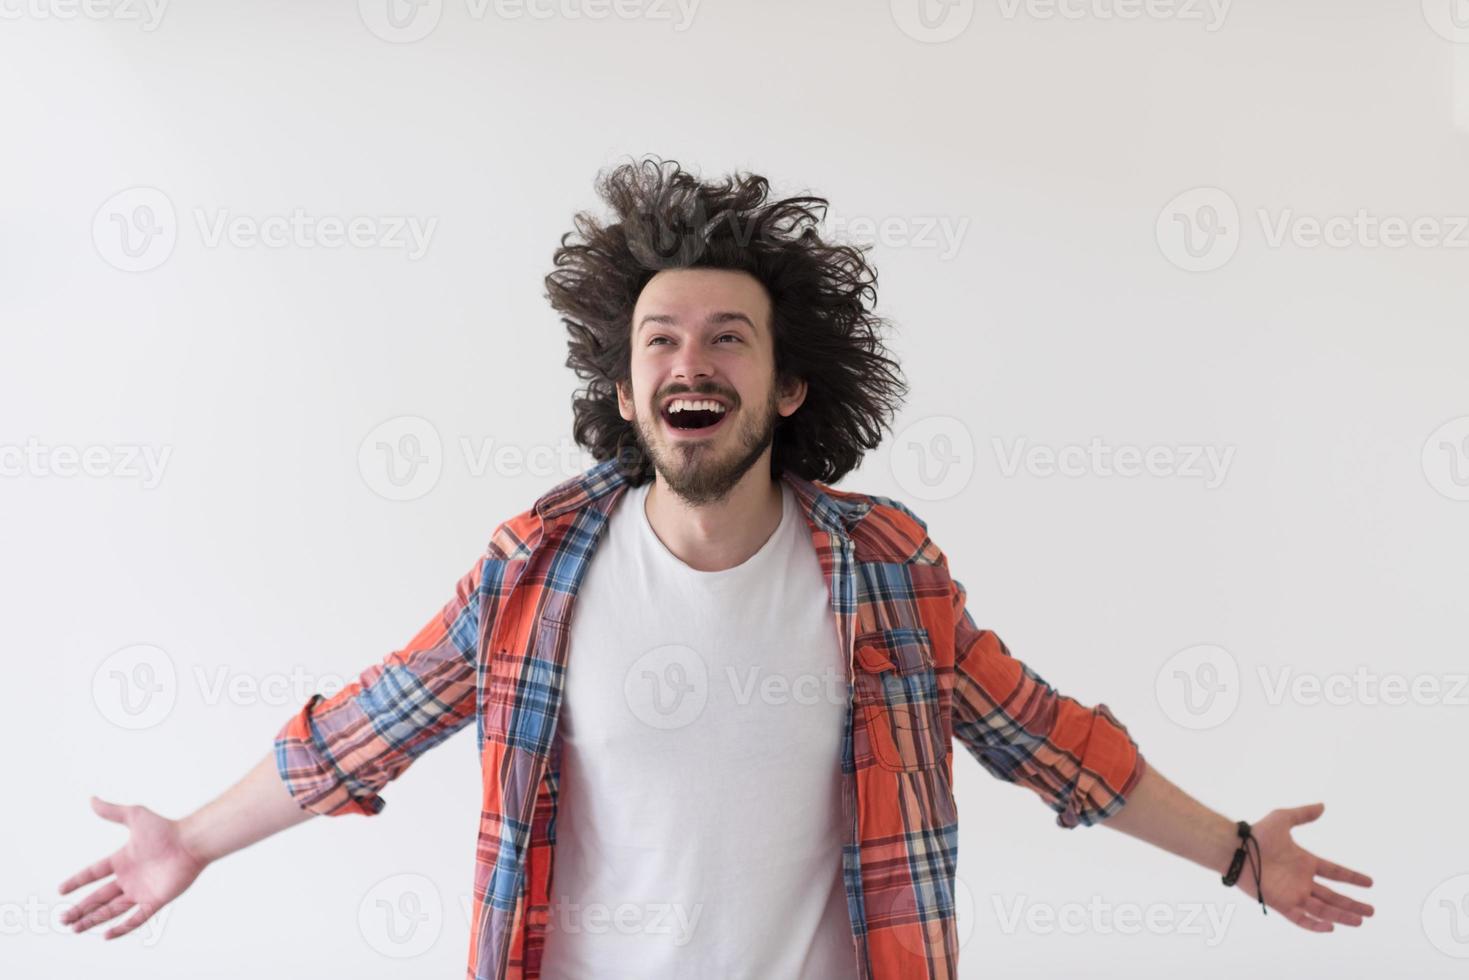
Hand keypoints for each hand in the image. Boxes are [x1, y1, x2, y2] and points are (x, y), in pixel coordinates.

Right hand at [57, 796, 209, 939]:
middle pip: (99, 896)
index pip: (94, 873)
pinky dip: (121, 928)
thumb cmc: (166, 828)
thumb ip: (112, 811)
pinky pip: (136, 918)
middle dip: (80, 908)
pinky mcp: (155, 900)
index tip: (60, 890)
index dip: (77, 881)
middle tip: (63, 919)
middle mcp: (130, 877)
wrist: (191, 842)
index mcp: (122, 859)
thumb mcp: (134, 816)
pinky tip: (106, 935)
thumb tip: (91, 799)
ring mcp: (142, 890)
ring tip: (74, 929)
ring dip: (93, 920)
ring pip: (112, 910)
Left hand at [1234, 802, 1374, 931]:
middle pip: (1332, 896)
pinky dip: (1315, 925)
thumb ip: (1302, 814)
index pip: (1334, 872)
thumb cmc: (1257, 834)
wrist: (1236, 848)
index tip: (1369, 883)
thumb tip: (1323, 806)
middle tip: (1371, 911)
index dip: (1351, 878)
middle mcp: (1301, 880)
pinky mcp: (1281, 903)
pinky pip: (1301, 918)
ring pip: (1322, 909)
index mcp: (1305, 862)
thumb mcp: (1283, 819)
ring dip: (1341, 916)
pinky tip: (1331, 927)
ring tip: (1360, 921)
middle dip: (1351, 904)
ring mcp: (1292, 893)